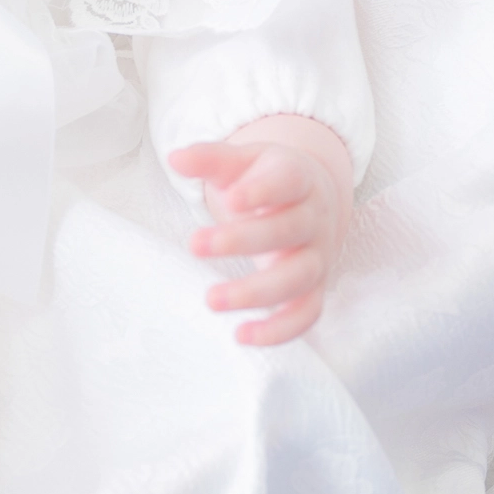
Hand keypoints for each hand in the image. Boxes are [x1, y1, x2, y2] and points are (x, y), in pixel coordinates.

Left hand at [169, 114, 352, 346]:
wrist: (312, 198)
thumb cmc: (267, 178)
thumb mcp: (242, 161)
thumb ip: (211, 158)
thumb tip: (175, 157)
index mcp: (298, 177)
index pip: (288, 182)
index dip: (263, 192)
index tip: (231, 201)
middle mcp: (314, 218)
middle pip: (290, 230)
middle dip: (243, 240)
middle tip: (195, 244)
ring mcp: (318, 256)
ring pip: (298, 277)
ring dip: (256, 292)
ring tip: (211, 300)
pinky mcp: (315, 288)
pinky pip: (306, 313)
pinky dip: (280, 330)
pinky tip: (241, 335)